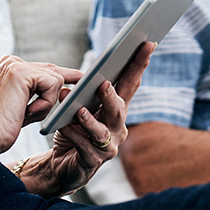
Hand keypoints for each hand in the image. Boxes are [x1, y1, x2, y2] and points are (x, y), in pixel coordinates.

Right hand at [0, 56, 82, 158]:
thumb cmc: (1, 128)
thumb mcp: (23, 106)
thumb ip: (38, 93)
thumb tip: (62, 87)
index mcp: (7, 66)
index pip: (43, 69)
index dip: (63, 75)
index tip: (82, 76)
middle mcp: (10, 61)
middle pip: (51, 70)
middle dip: (69, 79)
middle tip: (87, 79)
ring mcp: (14, 64)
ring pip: (55, 79)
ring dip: (47, 103)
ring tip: (26, 113)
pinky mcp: (21, 73)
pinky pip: (53, 85)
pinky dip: (45, 103)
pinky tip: (26, 111)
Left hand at [21, 42, 154, 197]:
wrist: (61, 165)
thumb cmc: (73, 131)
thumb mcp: (78, 107)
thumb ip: (83, 93)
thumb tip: (81, 78)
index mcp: (117, 110)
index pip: (130, 84)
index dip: (139, 65)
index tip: (147, 44)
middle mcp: (117, 128)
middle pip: (119, 109)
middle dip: (112, 96)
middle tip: (103, 84)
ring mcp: (107, 147)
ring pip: (101, 132)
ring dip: (89, 119)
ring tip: (78, 109)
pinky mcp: (92, 161)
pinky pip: (84, 147)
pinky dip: (74, 135)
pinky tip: (64, 127)